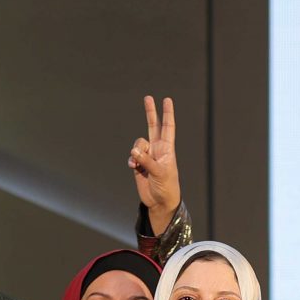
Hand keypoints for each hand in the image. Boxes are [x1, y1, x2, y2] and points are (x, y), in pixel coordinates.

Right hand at [130, 94, 181, 230]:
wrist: (160, 202)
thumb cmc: (166, 187)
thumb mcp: (159, 172)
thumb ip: (146, 160)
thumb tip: (134, 151)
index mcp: (167, 149)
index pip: (168, 127)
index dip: (167, 113)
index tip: (167, 100)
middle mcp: (157, 149)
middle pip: (152, 126)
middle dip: (150, 112)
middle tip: (148, 97)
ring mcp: (147, 156)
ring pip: (138, 144)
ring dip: (136, 151)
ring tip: (138, 163)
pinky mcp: (138, 165)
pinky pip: (132, 156)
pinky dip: (131, 160)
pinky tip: (133, 167)